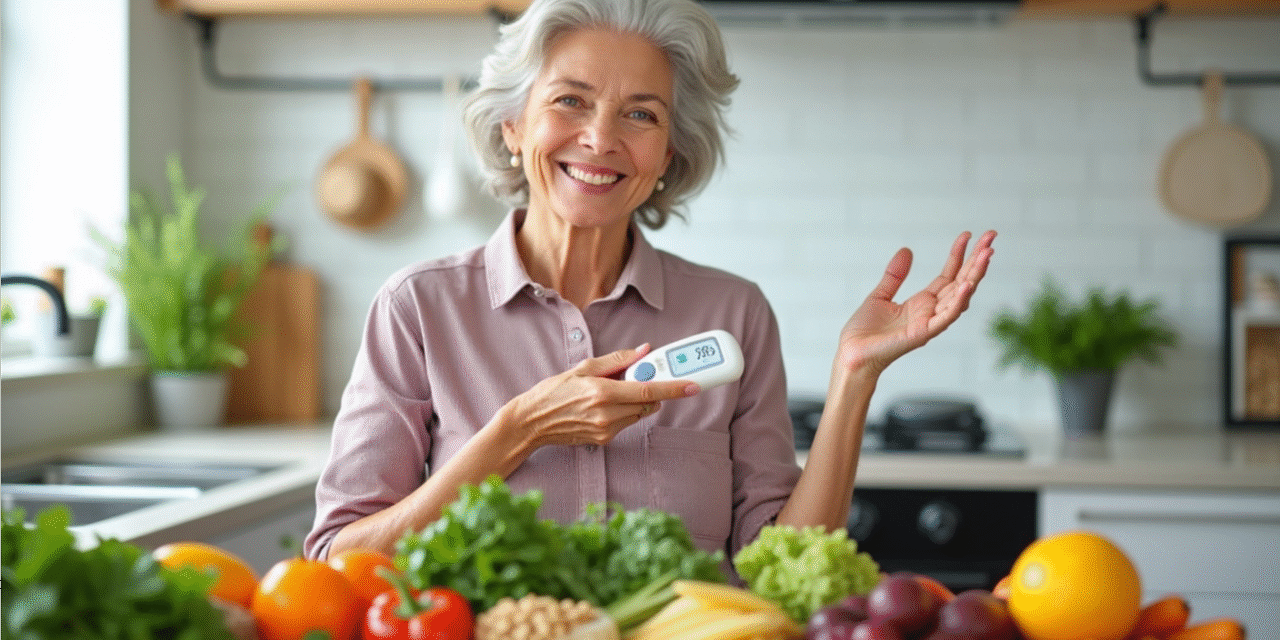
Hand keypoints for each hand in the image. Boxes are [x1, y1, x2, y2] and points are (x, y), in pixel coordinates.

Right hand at [505, 345, 698, 448]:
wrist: (532, 422)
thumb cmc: (554, 392)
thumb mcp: (584, 368)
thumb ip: (618, 360)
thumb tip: (643, 351)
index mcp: (602, 392)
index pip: (648, 389)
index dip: (674, 388)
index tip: (693, 385)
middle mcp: (607, 413)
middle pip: (648, 402)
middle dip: (654, 388)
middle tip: (645, 375)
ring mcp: (606, 429)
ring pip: (639, 413)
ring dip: (638, 400)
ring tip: (615, 390)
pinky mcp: (604, 440)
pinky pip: (626, 422)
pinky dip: (625, 411)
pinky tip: (606, 404)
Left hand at [836, 230, 995, 375]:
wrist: (852, 354)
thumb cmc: (865, 332)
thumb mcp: (880, 295)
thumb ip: (895, 275)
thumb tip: (907, 250)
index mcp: (923, 303)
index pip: (949, 275)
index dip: (960, 255)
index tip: (968, 235)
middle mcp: (932, 312)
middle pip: (962, 282)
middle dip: (978, 260)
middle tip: (991, 237)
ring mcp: (930, 323)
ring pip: (960, 296)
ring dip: (975, 275)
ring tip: (987, 254)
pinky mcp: (923, 333)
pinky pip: (946, 316)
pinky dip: (958, 301)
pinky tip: (968, 285)